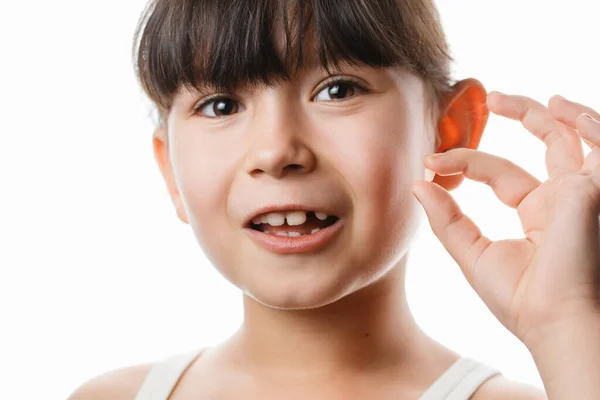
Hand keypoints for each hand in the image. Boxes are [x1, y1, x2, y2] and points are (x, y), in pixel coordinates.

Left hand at [411, 91, 599, 348]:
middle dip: (523, 116)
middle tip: (492, 99)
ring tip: (518, 94)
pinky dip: (585, 122)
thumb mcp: (472, 254)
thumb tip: (417, 183)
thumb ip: (446, 218)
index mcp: (539, 214)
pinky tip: (560, 106)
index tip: (430, 161)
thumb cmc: (520, 300)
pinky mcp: (593, 187)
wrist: (554, 323)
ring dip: (553, 111)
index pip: (501, 173)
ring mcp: (584, 190)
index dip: (466, 161)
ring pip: (576, 136)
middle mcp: (564, 198)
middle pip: (548, 144)